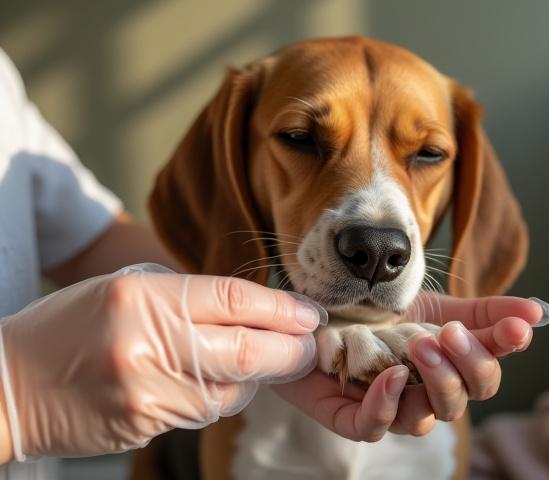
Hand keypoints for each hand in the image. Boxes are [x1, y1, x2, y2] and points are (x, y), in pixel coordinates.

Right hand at [0, 264, 322, 461]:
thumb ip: (187, 296)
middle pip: (246, 352)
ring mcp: (146, 392)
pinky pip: (205, 411)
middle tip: (309, 347)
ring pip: (233, 390)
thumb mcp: (126, 287)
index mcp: (142, 297)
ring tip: (260, 360)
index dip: (281, 309)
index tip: (310, 315)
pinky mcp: (144, 426)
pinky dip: (223, 395)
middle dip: (289, 351)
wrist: (10, 384)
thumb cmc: (71, 325)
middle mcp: (147, 345)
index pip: (233, 299)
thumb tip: (251, 311)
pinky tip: (215, 380)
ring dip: (256, 376)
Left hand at [274, 294, 548, 439]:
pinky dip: (386, 405)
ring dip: (430, 383)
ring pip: (424, 419)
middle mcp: (421, 393)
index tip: (517, 329)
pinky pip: (374, 427)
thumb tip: (538, 313)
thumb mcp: (434, 305)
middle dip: (464, 369)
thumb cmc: (380, 313)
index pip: (486, 373)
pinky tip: (391, 376)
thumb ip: (484, 312)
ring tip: (419, 346)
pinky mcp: (349, 415)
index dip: (503, 353)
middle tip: (449, 334)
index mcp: (446, 369)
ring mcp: (387, 406)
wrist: (321, 309)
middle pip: (461, 401)